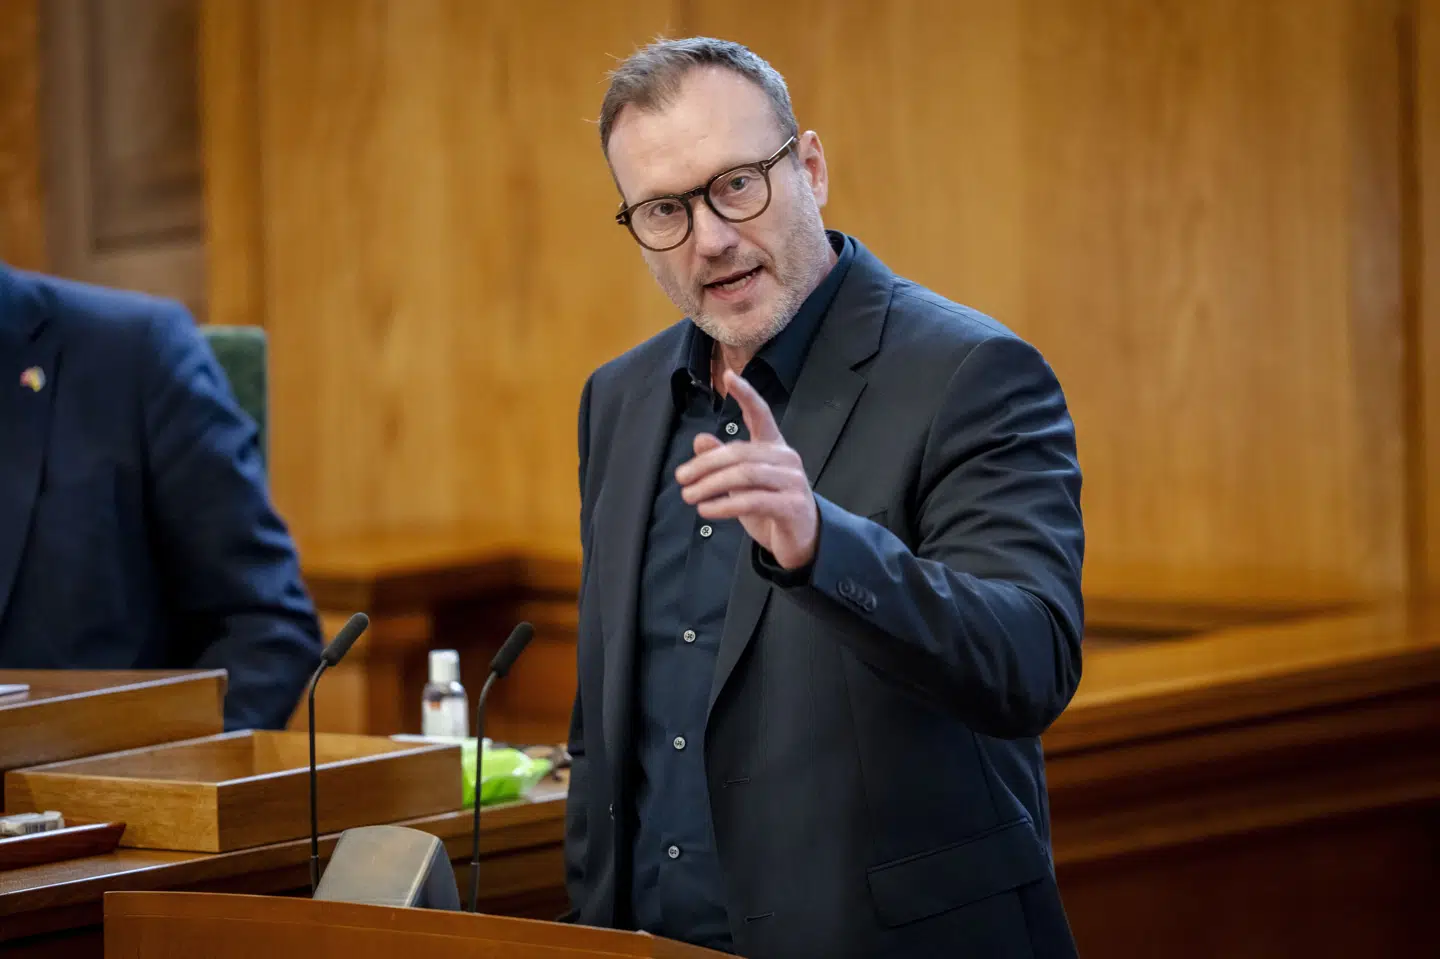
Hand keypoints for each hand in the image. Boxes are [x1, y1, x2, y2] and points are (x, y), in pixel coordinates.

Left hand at [676, 370, 818, 569]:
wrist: (801, 542)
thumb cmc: (770, 508)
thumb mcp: (741, 484)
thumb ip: (723, 461)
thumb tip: (700, 439)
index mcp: (775, 447)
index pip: (761, 414)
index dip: (746, 395)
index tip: (729, 375)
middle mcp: (786, 459)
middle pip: (740, 452)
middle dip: (705, 464)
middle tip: (680, 478)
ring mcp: (792, 482)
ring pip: (745, 475)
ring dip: (710, 485)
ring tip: (688, 496)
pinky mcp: (792, 506)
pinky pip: (752, 501)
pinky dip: (724, 505)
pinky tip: (706, 510)